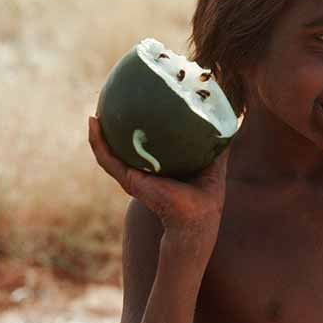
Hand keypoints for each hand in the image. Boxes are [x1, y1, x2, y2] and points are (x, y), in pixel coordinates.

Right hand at [88, 116, 230, 242]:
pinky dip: (97, 142)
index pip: (145, 145)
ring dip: (98, 134)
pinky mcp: (128, 180)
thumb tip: (229, 119)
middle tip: (108, 105)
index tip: (132, 105)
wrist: (197, 217)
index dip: (137, 127)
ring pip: (108, 153)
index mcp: (159, 166)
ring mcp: (133, 176)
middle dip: (113, 130)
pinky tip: (93, 122)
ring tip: (94, 113)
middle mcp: (143, 171)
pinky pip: (107, 159)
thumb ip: (218, 142)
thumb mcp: (214, 160)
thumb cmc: (207, 193)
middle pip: (122, 148)